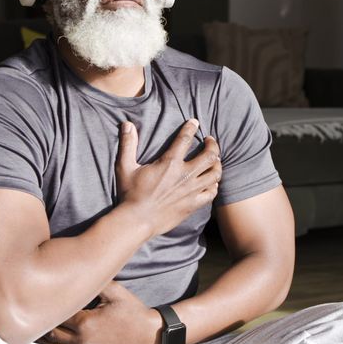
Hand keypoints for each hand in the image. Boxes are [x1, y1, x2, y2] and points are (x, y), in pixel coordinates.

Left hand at [37, 281, 160, 343]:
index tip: (45, 295)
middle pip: (52, 332)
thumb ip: (96, 282)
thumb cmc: (133, 311)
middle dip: (45, 322)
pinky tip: (55, 338)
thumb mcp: (116, 292)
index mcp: (85, 322)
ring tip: (41, 324)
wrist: (148, 334)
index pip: (57, 314)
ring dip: (48, 336)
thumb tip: (80, 269)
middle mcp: (82, 339)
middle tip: (38, 309)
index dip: (50, 305)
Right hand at [115, 119, 221, 236]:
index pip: (185, 139)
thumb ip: (128, 144)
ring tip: (214, 160)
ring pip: (214, 173)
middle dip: (213, 145)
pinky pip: (211, 192)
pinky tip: (211, 182)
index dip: (191, 128)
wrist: (138, 221)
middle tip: (210, 141)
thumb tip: (127, 124)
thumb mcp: (125, 167)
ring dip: (217, 164)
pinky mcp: (193, 204)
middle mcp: (184, 175)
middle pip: (210, 155)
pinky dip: (214, 185)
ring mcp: (191, 191)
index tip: (194, 122)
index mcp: (170, 163)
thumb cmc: (130, 194)